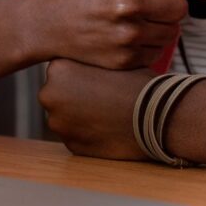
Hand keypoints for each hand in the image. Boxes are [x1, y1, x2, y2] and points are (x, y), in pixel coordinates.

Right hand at [30, 0, 205, 69]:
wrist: (45, 22)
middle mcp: (128, 2)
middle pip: (180, 7)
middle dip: (169, 5)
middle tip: (147, 4)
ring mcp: (126, 34)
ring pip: (172, 31)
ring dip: (161, 26)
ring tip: (135, 20)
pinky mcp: (123, 58)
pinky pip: (157, 52)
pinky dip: (148, 46)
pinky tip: (126, 37)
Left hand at [38, 59, 154, 159]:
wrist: (156, 116)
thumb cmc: (136, 82)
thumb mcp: (109, 60)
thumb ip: (88, 62)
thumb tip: (82, 66)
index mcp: (58, 69)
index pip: (60, 69)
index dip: (80, 73)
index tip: (97, 77)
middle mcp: (49, 96)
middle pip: (57, 94)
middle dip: (74, 95)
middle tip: (102, 95)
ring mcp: (58, 124)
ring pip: (65, 117)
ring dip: (80, 116)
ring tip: (108, 112)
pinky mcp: (71, 145)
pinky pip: (76, 137)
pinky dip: (89, 134)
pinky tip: (109, 128)